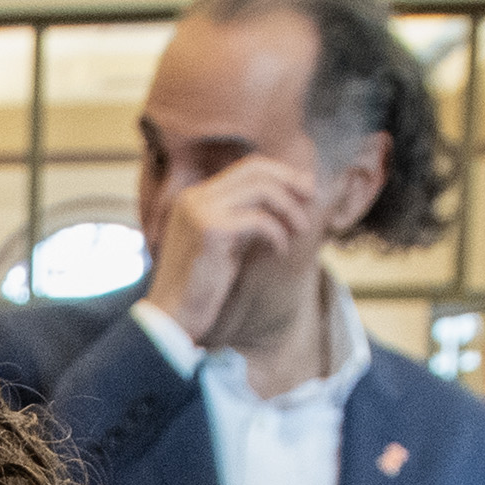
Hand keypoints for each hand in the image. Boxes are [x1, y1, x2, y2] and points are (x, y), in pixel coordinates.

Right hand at [147, 151, 327, 351]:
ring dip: (289, 208)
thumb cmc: (201, 286)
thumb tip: (286, 200)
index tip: (304, 188)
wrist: (172, 316)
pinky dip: (278, 234)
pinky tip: (279, 251)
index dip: (281, 173)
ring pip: (261, 189)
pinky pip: (259, 221)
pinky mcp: (211, 232)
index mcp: (196, 197)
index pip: (246, 168)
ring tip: (301, 229)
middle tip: (312, 199)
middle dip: (290, 181)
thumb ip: (244, 219)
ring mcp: (201, 212)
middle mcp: (195, 198)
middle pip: (255, 170)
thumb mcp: (225, 243)